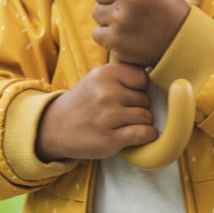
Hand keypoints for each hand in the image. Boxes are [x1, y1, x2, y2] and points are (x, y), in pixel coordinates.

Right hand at [36, 64, 157, 160]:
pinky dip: (148, 136)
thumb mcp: (97, 79)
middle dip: (139, 107)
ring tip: (125, 124)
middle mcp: (107, 92)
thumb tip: (157, 77)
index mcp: (105, 73)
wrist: (55, 128)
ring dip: (141, 123)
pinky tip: (142, 135)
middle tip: (123, 112)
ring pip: (146, 117)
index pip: (143, 78)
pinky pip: (143, 134)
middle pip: (146, 99)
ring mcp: (108, 116)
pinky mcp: (110, 139)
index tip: (130, 95)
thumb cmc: (84, 102)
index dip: (140, 88)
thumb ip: (122, 75)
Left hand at [91, 0, 189, 65]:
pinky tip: (124, 34)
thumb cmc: (168, 11)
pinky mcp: (115, 40)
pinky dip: (107, 35)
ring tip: (127, 21)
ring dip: (108, 16)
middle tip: (123, 4)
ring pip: (97, 12)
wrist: (182, 41)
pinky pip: (97, 33)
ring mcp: (120, 20)